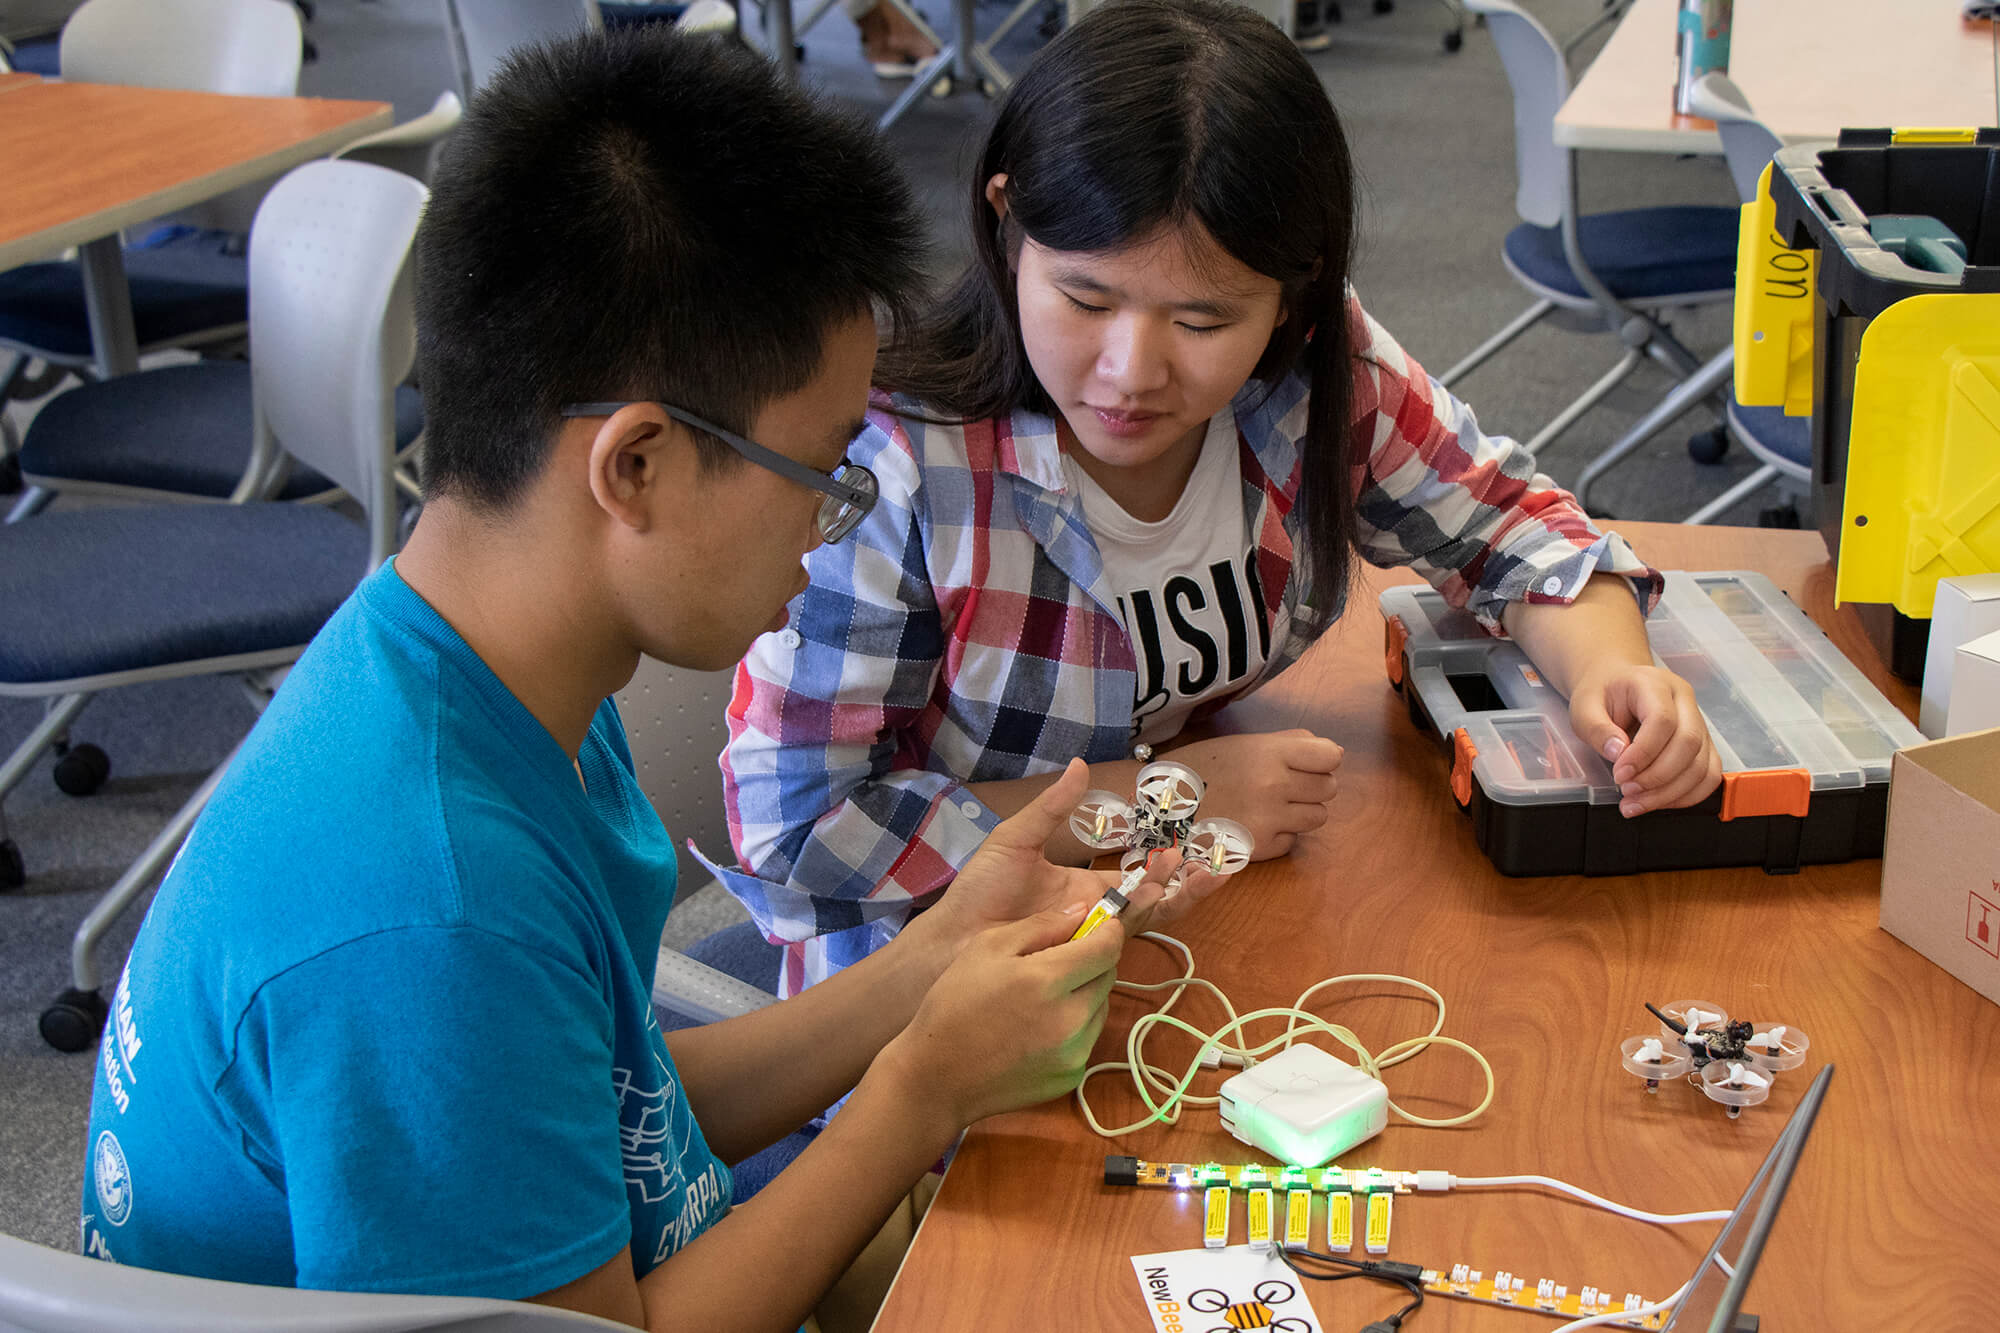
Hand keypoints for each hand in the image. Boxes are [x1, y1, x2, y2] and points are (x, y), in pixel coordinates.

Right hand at [884, 893, 1153, 1127]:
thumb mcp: (987, 947)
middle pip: (1109, 975)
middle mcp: (1072, 1019)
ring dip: (1086, 993)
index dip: (1107, 930)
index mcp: (1048, 980)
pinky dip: (1075, 1026)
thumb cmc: (955, 1003)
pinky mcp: (1073, 1076)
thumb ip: (1041, 925)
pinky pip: (1088, 1038)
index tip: (1097, 925)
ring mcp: (1076, 1053)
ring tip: (1046, 996)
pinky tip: (1040, 1027)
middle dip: (1093, 961)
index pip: (1108, 947)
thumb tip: (1083, 912)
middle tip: (1061, 960)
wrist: (937, 1078)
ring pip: (1102, 1007)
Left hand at [912, 759, 1228, 963]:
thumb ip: (1053, 808)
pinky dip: (1148, 919)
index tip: (1187, 846)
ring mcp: (1092, 935)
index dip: (1165, 866)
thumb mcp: (1018, 838)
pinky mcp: (1082, 953)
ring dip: (1178, 897)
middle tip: (1215, 866)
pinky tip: (1167, 900)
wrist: (953, 936)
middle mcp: (1097, 913)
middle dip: (1186, 884)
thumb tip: (1082, 764)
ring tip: (1206, 876)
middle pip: (1154, 900)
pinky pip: (1123, 940)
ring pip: (1148, 919)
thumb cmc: (981, 890)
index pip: (1138, 877)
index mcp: (1086, 887)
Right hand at [1161, 729, 1342, 859]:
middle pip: (1329, 788)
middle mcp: (1274, 786)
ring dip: (1301, 812)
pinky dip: (1280, 834)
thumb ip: (1290, 743)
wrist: (1162, 803)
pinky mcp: (1260, 848)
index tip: (1307, 763)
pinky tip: (1256, 823)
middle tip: (1285, 786)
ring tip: (1272, 806)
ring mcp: (1268, 820)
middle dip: (1312, 786)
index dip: (1322, 760)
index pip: (1331, 756)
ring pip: (1318, 817)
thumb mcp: (1245, 743)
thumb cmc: (1204, 767)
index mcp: (1270, 753)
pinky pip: (1293, 841)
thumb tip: (1333, 753)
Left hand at [1567, 663, 1721, 816]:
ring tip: (1637, 802)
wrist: (1615, 686)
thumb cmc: (1602, 695)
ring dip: (1670, 792)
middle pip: (1688, 743)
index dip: (1643, 754)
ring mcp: (1698, 723)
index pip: (1662, 720)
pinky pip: (1707, 775)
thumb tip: (1619, 753)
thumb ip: (1598, 729)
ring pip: (1701, 764)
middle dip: (1657, 777)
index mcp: (1655, 684)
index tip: (1620, 774)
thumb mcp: (1584, 708)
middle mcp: (1684, 701)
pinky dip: (1686, 795)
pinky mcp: (1702, 745)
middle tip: (1627, 791)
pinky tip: (1659, 802)